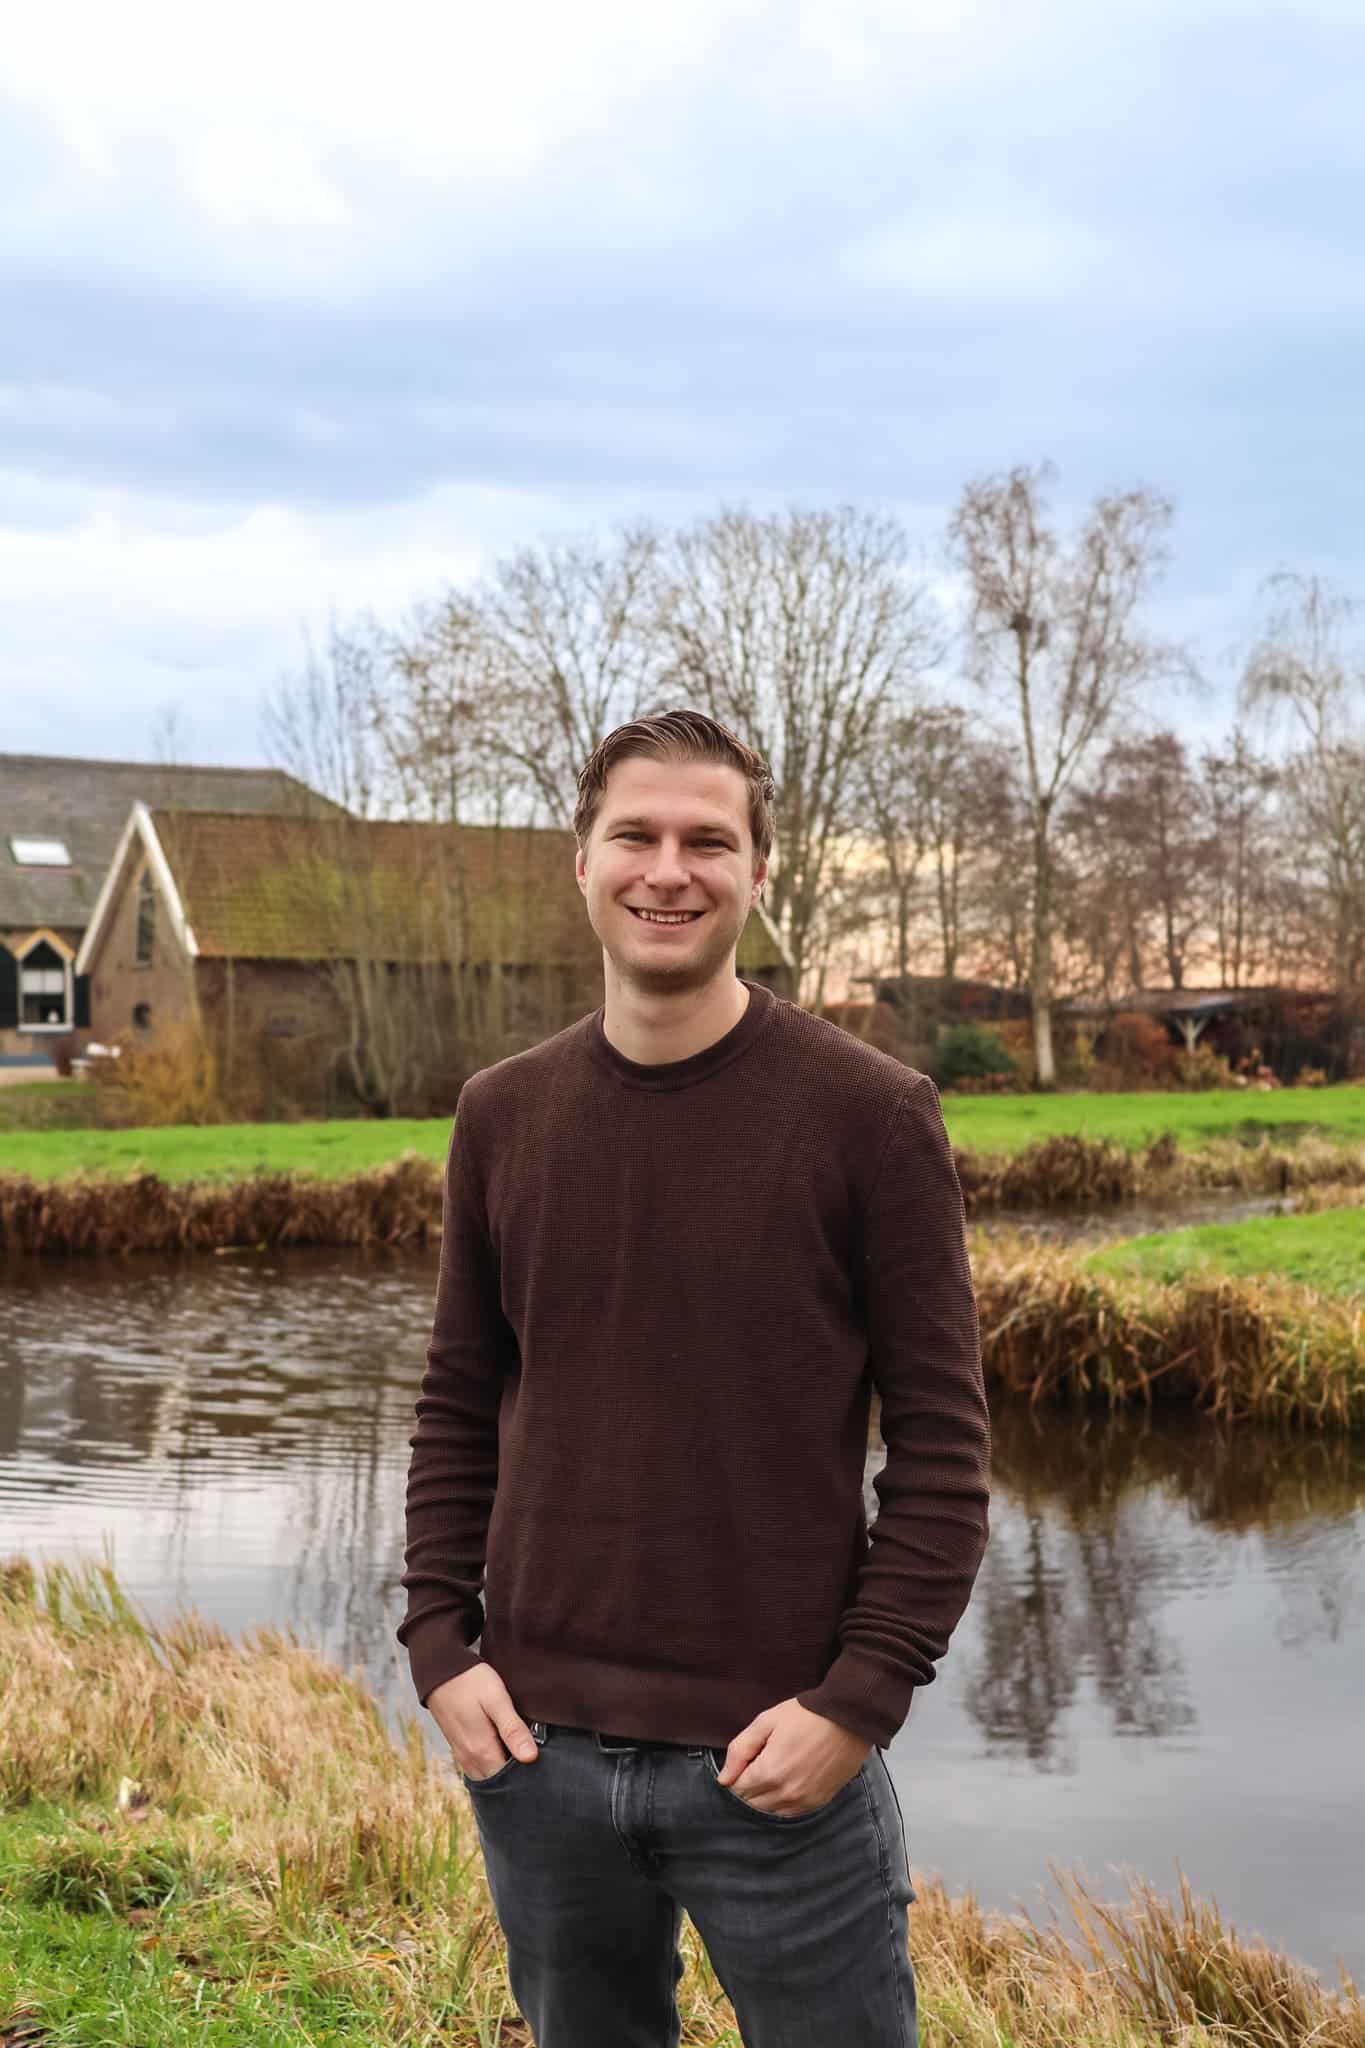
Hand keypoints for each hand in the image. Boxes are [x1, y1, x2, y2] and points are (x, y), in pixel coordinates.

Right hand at [426, 1664, 539, 1780]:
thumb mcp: (497, 1700)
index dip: (527, 1778)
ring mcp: (462, 1753)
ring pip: (487, 1776)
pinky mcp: (459, 1746)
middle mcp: (470, 1758)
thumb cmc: (471, 1681)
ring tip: (522, 1758)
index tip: (542, 1768)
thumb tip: (530, 1758)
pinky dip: (492, 1766)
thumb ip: (513, 1730)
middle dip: (516, 1779)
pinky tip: (505, 1751)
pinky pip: (478, 1767)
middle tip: (536, 1765)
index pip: (509, 1782)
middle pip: (497, 1783)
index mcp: (482, 1751)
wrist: (440, 1668)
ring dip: (503, 1773)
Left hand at [717, 1698, 870, 1816]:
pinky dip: (783, 1803)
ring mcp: (803, 1801)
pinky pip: (790, 1814)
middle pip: (751, 1804)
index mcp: (768, 1772)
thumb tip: (723, 1779)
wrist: (847, 1718)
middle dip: (748, 1788)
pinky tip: (788, 1782)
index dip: (737, 1775)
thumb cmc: (805, 1715)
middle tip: (759, 1765)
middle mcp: (785, 1793)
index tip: (746, 1761)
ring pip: (770, 1812)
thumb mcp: (766, 1722)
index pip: (736, 1790)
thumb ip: (740, 1750)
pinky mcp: (818, 1802)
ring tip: (774, 1772)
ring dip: (765, 1798)